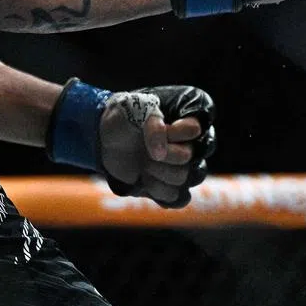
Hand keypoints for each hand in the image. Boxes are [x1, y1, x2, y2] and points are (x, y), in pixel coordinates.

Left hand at [97, 85, 215, 206]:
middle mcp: (194, 141)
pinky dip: (157, 190)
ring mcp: (186, 166)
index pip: (197, 128)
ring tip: (144, 163)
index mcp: (191, 115)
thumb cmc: (127, 116)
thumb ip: (153, 125)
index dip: (178, 132)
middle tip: (149, 149)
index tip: (163, 128)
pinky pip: (177, 197)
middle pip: (196, 155)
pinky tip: (145, 178)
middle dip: (168, 154)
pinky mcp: (173, 187)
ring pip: (185, 177)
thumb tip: (160, 154)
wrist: (109, 138)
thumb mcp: (135, 109)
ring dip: (159, 171)